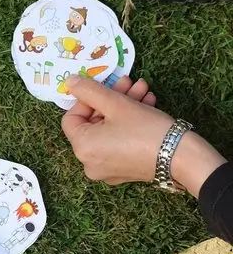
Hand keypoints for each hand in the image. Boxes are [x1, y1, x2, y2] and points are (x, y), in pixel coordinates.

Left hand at [61, 75, 226, 196]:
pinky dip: (128, 125)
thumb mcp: (115, 103)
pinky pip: (118, 143)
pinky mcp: (123, 171)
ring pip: (108, 130)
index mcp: (82, 148)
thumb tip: (70, 82)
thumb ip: (89, 91)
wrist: (183, 158)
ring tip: (143, 90)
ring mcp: (106, 170)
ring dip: (124, 107)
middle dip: (112, 99)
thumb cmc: (145, 129)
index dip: (86, 99)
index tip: (106, 87)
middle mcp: (89, 163)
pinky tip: (148, 105)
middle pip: (93, 123)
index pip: (71, 118)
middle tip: (129, 82)